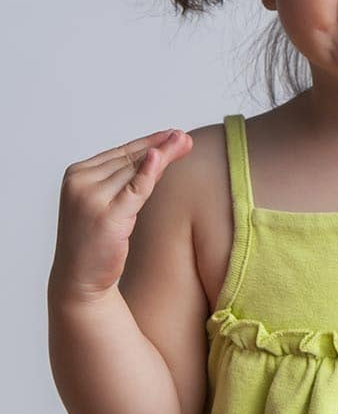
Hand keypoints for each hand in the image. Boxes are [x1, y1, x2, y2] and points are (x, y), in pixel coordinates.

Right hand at [50, 128, 192, 303]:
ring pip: (135, 171)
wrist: (79, 279)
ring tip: (184, 143)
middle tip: (185, 137)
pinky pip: (135, 190)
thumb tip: (160, 154)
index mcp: (76, 174)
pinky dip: (149, 173)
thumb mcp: (110, 202)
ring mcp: (91, 199)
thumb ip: (130, 178)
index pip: (120, 153)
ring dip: (162, 155)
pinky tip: (161, 157)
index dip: (149, 142)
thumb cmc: (96, 240)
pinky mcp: (106, 216)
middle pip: (129, 159)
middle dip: (160, 147)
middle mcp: (80, 183)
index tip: (173, 134)